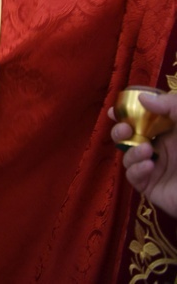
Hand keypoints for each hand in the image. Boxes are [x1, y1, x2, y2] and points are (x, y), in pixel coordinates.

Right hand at [110, 92, 176, 217]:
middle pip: (129, 137)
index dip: (127, 113)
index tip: (115, 109)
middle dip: (120, 131)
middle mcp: (162, 148)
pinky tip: (149, 166)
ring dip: (131, 151)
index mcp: (172, 131)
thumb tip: (143, 98)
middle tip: (124, 129)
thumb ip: (173, 106)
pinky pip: (133, 177)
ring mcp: (156, 168)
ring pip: (127, 156)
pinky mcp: (152, 187)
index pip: (144, 119)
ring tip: (147, 151)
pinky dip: (136, 169)